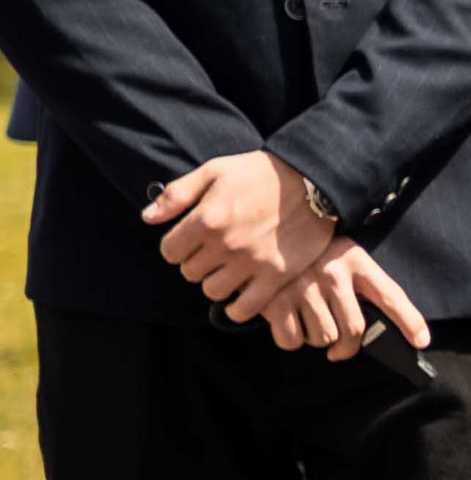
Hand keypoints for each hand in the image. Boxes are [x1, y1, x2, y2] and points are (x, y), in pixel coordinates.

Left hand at [146, 151, 332, 310]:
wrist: (314, 181)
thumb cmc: (260, 173)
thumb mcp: (214, 171)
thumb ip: (177, 195)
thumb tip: (147, 218)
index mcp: (206, 219)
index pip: (170, 252)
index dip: (177, 246)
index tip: (192, 240)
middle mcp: (226, 245)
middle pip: (190, 272)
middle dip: (197, 262)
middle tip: (214, 251)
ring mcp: (252, 263)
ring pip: (213, 291)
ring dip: (217, 281)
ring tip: (230, 267)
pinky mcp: (276, 276)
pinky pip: (244, 309)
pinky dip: (238, 307)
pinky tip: (242, 291)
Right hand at [259, 239, 430, 359]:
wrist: (265, 236)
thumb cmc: (314, 256)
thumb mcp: (344, 258)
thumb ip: (362, 286)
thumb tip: (381, 326)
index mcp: (356, 262)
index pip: (390, 295)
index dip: (410, 321)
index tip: (422, 341)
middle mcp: (332, 274)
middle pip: (353, 331)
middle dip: (348, 348)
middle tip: (341, 347)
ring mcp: (303, 288)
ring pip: (322, 339)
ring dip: (318, 340)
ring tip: (311, 322)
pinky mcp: (275, 301)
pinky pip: (291, 341)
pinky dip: (292, 340)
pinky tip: (291, 323)